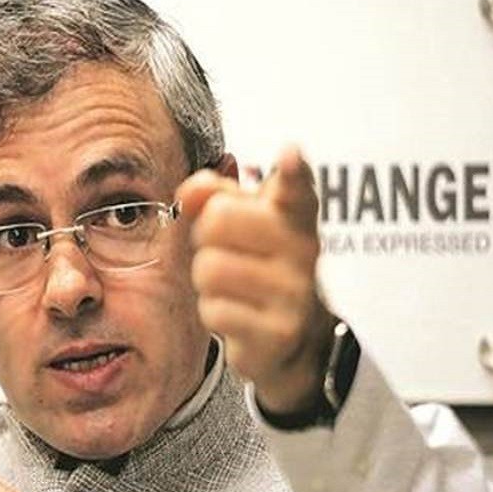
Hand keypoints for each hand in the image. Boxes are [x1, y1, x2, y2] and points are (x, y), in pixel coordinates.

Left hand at [175, 146, 334, 413]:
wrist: (296, 337)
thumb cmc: (259, 264)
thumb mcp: (241, 222)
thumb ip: (214, 195)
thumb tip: (189, 192)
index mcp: (294, 215)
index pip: (296, 188)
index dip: (293, 171)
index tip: (288, 155)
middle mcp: (304, 250)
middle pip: (218, 219)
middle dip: (204, 236)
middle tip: (224, 250)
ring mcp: (295, 292)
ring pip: (209, 268)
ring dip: (207, 280)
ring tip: (231, 286)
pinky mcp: (280, 332)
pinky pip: (214, 311)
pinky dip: (215, 313)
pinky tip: (238, 315)